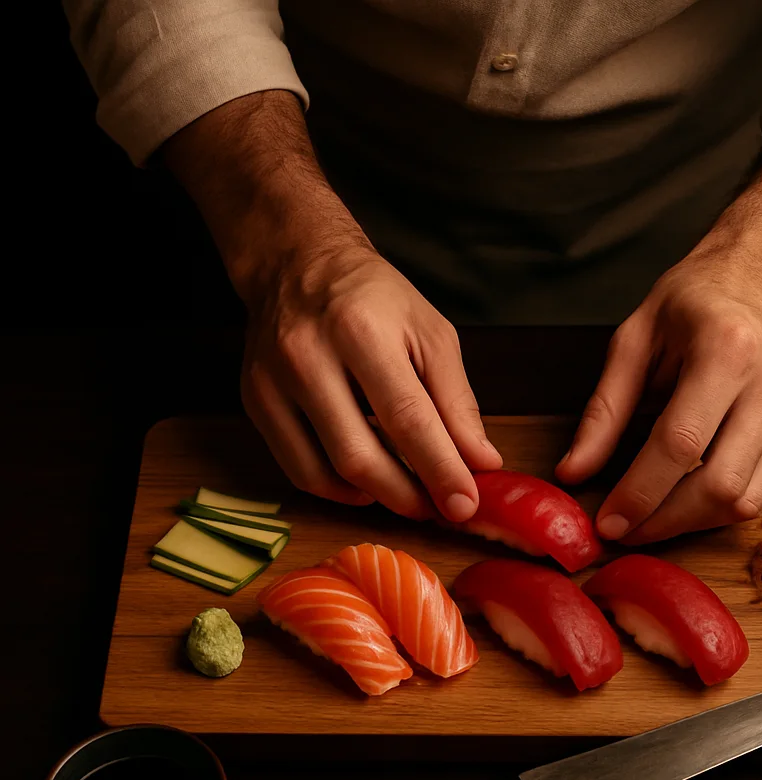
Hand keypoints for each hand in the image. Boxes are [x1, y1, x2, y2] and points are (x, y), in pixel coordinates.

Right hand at [160, 90, 500, 520]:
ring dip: (375, 497)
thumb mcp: (431, 334)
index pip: (406, 417)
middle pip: (359, 455)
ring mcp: (273, 382)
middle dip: (407, 495)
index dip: (439, 469)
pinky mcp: (255, 401)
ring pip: (325, 472)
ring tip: (409, 495)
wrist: (298, 264)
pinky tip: (366, 482)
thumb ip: (458, 402)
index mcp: (360, 330)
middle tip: (440, 509)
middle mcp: (308, 356)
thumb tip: (481, 462)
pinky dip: (338, 489)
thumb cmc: (374, 299)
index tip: (465, 505)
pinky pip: (298, 470)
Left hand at [556, 247, 761, 542]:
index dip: (639, 494)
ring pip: (746, 501)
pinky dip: (720, 510)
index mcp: (725, 350)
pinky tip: (687, 503)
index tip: (607, 522)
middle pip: (720, 485)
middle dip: (666, 521)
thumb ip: (603, 411)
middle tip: (625, 531)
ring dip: (692, 524)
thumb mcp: (633, 341)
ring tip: (651, 521)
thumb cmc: (694, 300)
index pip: (680, 445)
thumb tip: (573, 472)